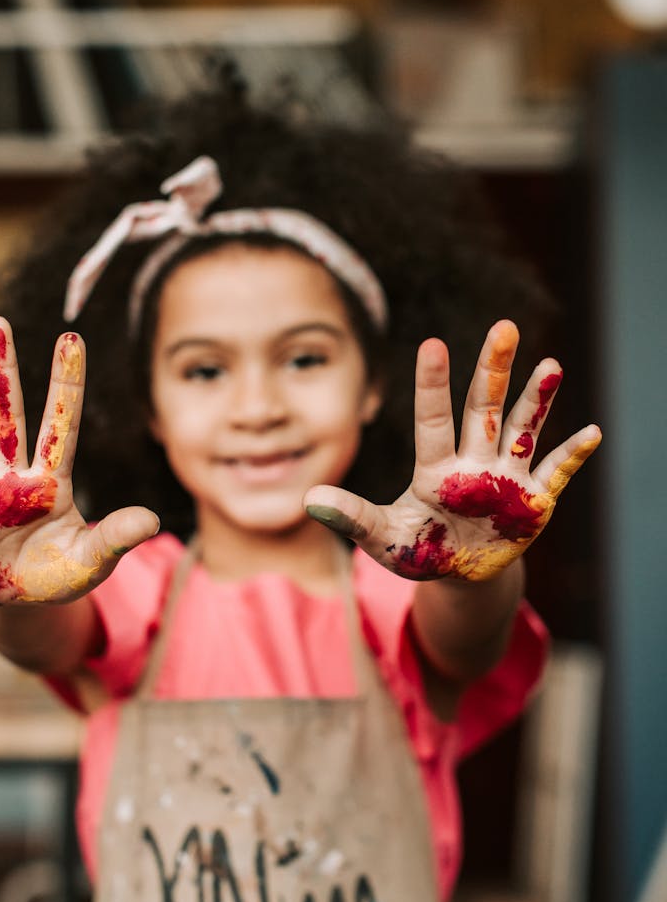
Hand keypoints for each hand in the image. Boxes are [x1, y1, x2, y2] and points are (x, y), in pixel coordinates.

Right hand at [0, 317, 158, 603]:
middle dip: (2, 369)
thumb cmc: (58, 573)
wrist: (18, 602)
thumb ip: (116, 538)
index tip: (72, 338)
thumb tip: (153, 521)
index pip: (61, 423)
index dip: (65, 383)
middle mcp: (11, 474)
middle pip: (7, 414)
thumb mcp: (92, 562)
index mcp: (51, 481)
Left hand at [305, 320, 600, 581]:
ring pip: (522, 430)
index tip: (432, 344)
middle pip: (483, 409)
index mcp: (435, 470)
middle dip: (493, 370)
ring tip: (551, 364)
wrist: (461, 574)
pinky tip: (592, 431)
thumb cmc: (420, 550)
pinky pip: (556, 472)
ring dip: (537, 400)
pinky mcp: (534, 500)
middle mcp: (473, 463)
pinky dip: (573, 455)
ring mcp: (506, 478)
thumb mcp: (384, 539)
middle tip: (503, 327)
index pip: (432, 420)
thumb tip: (309, 500)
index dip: (432, 385)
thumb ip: (353, 518)